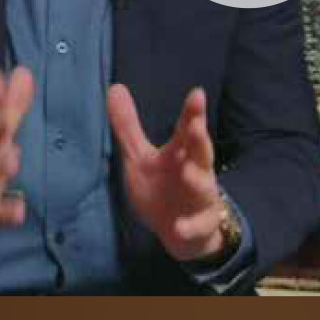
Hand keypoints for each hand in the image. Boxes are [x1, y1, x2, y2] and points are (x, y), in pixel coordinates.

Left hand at [107, 83, 226, 261]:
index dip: (193, 112)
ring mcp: (200, 198)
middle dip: (199, 139)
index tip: (197, 94)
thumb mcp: (140, 157)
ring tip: (187, 171)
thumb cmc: (162, 188)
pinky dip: (190, 226)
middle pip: (201, 152)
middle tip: (195, 125)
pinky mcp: (201, 225)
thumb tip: (114, 87)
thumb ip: (128, 126)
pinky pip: (198, 226)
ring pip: (204, 187)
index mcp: (181, 152)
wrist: (181, 232)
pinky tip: (179, 226)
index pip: (187, 129)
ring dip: (197, 180)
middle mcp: (196, 171)